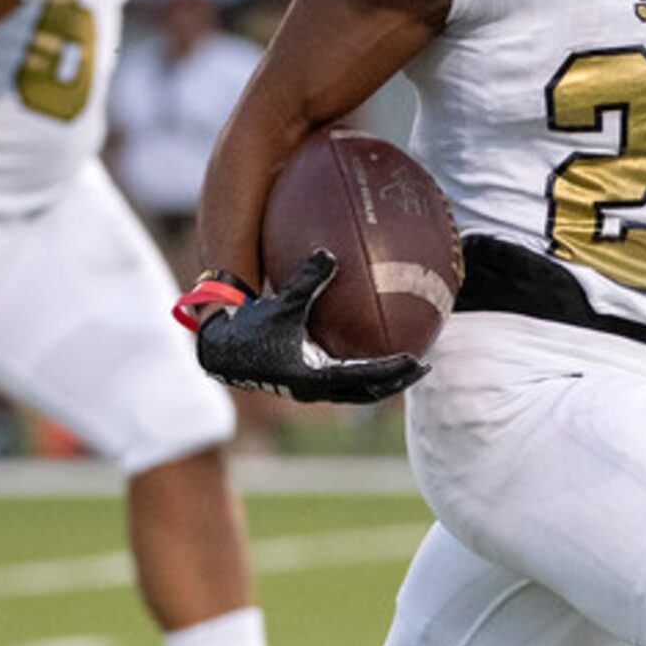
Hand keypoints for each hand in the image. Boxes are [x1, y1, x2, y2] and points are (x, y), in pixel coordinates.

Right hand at [187, 250, 429, 403]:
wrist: (222, 352)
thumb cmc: (251, 327)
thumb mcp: (281, 303)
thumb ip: (307, 279)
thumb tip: (328, 252)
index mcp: (314, 376)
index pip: (364, 376)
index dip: (392, 370)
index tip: (417, 360)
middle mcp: (317, 389)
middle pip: (369, 392)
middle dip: (397, 382)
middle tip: (424, 366)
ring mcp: (314, 390)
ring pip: (358, 392)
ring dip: (384, 381)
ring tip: (408, 365)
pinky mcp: (308, 383)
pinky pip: (345, 381)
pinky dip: (364, 372)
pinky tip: (373, 350)